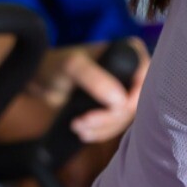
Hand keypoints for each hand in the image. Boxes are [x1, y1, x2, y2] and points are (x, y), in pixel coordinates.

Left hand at [24, 42, 145, 142]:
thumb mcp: (74, 66)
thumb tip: (120, 102)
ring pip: (125, 119)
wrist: (39, 79)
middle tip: (84, 121)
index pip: (147, 79)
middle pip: (135, 104)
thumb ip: (95, 79)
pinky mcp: (112, 108)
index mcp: (130, 53)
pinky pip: (115, 126)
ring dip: (102, 128)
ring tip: (78, 126)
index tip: (116, 111)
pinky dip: (99, 132)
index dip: (135, 98)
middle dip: (110, 118)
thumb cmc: (56, 64)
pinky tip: (83, 132)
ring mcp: (122, 92)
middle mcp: (132, 73)